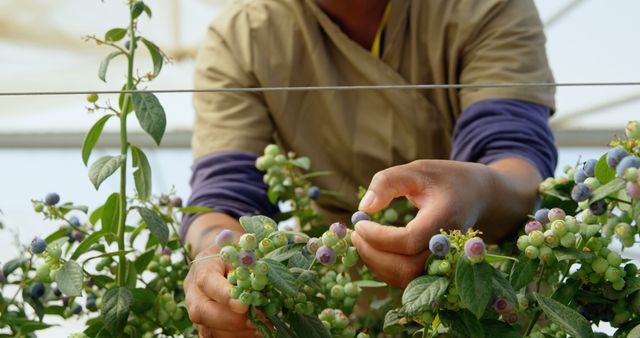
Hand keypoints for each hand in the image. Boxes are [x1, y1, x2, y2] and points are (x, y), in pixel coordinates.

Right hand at [184, 244, 256, 337]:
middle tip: (255, 320)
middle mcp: (193, 291)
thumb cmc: (234, 253)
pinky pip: (216, 337)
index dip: (224, 295)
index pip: (207, 281)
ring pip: (209, 329)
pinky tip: (255, 332)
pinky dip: (237, 336)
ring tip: (260, 328)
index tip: (244, 305)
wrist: (221, 262)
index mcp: (202, 267)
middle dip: (230, 320)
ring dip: (236, 332)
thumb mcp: (240, 250)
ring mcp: (196, 310)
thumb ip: (248, 264)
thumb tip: (263, 278)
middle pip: (201, 311)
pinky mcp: (203, 324)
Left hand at [351, 160, 493, 287]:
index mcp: (445, 218)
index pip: (408, 240)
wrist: (479, 196)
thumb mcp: (418, 170)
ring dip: (376, 263)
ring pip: (405, 278)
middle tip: (354, 234)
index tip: (359, 221)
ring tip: (360, 240)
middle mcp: (448, 246)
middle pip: (406, 268)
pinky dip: (385, 268)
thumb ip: (388, 182)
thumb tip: (364, 207)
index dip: (379, 236)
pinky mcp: (437, 268)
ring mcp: (444, 261)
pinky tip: (373, 249)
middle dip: (373, 254)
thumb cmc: (445, 179)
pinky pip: (408, 278)